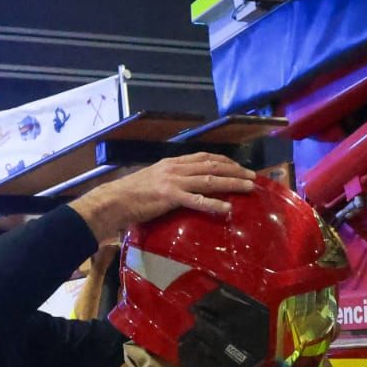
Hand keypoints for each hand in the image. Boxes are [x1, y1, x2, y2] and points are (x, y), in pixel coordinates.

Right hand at [74, 153, 254, 240]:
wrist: (114, 200)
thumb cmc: (131, 194)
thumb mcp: (154, 179)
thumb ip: (171, 179)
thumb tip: (185, 186)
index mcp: (172, 163)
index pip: (204, 157)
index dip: (225, 161)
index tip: (239, 166)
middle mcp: (176, 168)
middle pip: (212, 166)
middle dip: (235, 170)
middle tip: (253, 176)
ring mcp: (174, 181)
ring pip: (210, 180)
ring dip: (232, 183)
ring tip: (249, 187)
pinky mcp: (170, 197)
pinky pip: (196, 200)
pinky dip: (214, 204)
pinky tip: (227, 208)